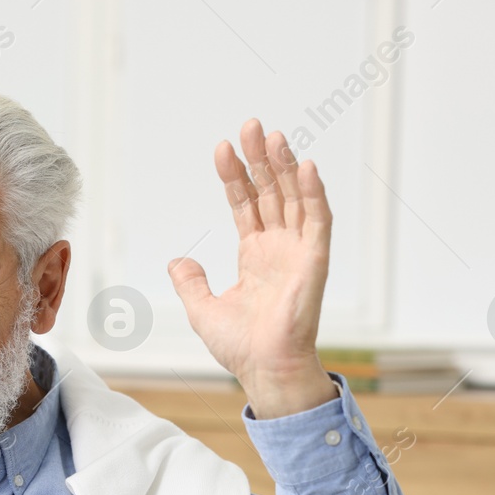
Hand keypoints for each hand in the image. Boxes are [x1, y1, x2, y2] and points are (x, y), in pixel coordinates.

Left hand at [167, 118, 338, 418]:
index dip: (235, 176)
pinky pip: (318, 221)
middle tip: (249, 125)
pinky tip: (306, 167)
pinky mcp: (315, 261)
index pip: (245, 203)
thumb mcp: (202, 309)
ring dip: (285, 166)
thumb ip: (191, 282)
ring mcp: (298, 251)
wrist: (264, 369)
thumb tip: (177, 261)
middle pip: (269, 191)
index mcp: (255, 254)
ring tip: (272, 136)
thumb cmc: (241, 346)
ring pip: (293, 198)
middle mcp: (278, 247)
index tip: (222, 148)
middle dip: (259, 159)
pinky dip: (313, 193)